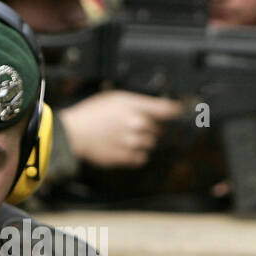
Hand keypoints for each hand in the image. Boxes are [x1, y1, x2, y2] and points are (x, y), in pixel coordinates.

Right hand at [60, 91, 183, 168]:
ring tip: (128, 137)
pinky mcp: (127, 157)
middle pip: (160, 129)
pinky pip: (142, 158)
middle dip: (152, 127)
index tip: (181, 112)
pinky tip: (126, 148)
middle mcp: (137, 125)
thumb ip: (138, 103)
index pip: (168, 110)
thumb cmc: (92, 113)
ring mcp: (133, 143)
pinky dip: (138, 154)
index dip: (178, 110)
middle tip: (136, 125)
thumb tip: (157, 108)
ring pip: (151, 144)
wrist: (75, 133)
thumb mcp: (115, 97)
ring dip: (145, 141)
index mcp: (135, 107)